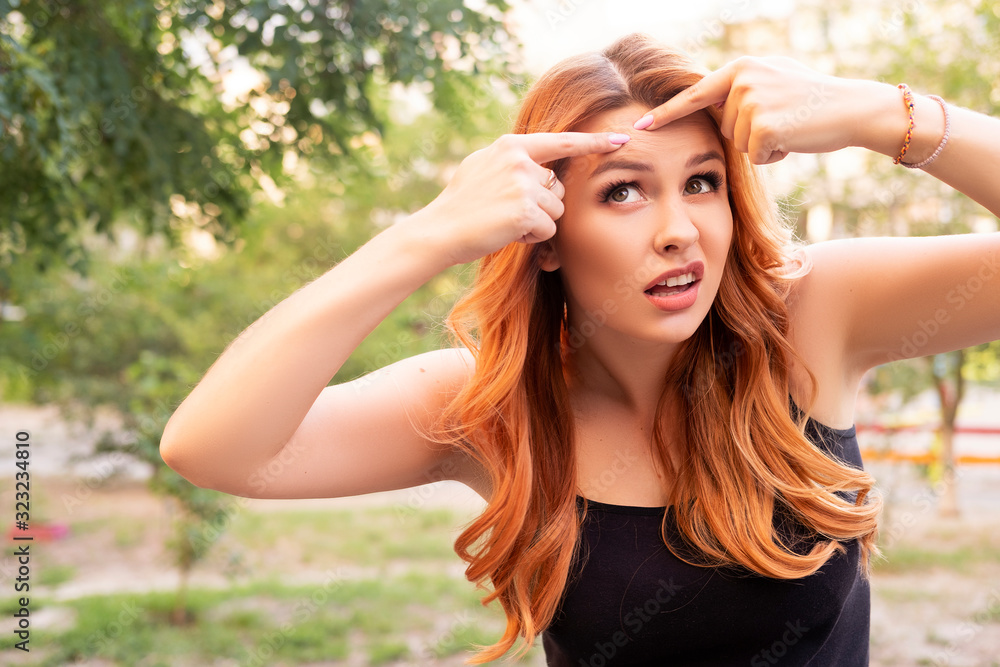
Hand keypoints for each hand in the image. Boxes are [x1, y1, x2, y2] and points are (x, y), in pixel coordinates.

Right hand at [418, 131, 628, 265]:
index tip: (622, 140)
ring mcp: (523, 184)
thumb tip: (535, 156)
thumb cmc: (460, 203)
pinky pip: (548, 230)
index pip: (562, 141)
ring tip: (504, 222)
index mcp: (512, 146)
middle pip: (559, 189)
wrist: (440, 230)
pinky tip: (506, 233)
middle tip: (506, 212)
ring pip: (556, 212)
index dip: (595, 142)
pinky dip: (531, 238)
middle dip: (541, 206)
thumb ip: (512, 159)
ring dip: (536, 224)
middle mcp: (520, 161)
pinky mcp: (525, 211)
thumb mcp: (482, 166)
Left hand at [634, 56, 863, 164]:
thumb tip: (711, 100)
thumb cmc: (812, 100)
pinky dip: (772, 157)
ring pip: (738, 145)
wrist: (852, 108)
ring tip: (790, 127)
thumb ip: (740, 87)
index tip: (639, 128)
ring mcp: (752, 102)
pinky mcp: (764, 127)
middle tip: (782, 120)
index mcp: (740, 68)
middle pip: (723, 128)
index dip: (666, 115)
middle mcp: (742, 80)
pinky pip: (754, 157)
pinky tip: (793, 140)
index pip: (694, 95)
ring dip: (761, 146)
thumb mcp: (772, 80)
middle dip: (748, 134)